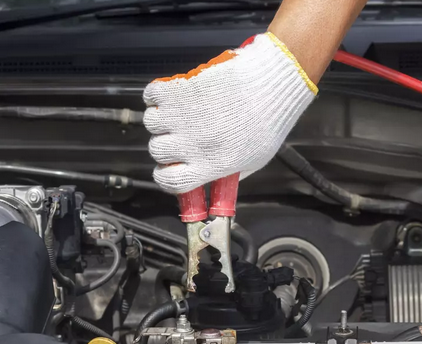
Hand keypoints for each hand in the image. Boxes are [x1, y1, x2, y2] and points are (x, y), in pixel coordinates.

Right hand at [142, 33, 316, 193]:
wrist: (271, 82)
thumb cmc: (270, 118)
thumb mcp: (255, 160)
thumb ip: (230, 173)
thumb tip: (216, 183)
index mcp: (212, 164)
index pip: (170, 181)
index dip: (166, 176)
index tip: (168, 170)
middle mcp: (193, 143)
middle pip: (157, 151)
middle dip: (166, 145)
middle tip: (180, 135)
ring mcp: (183, 116)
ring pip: (150, 123)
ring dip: (161, 118)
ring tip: (180, 113)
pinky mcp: (179, 90)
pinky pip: (151, 95)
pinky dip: (157, 95)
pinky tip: (174, 96)